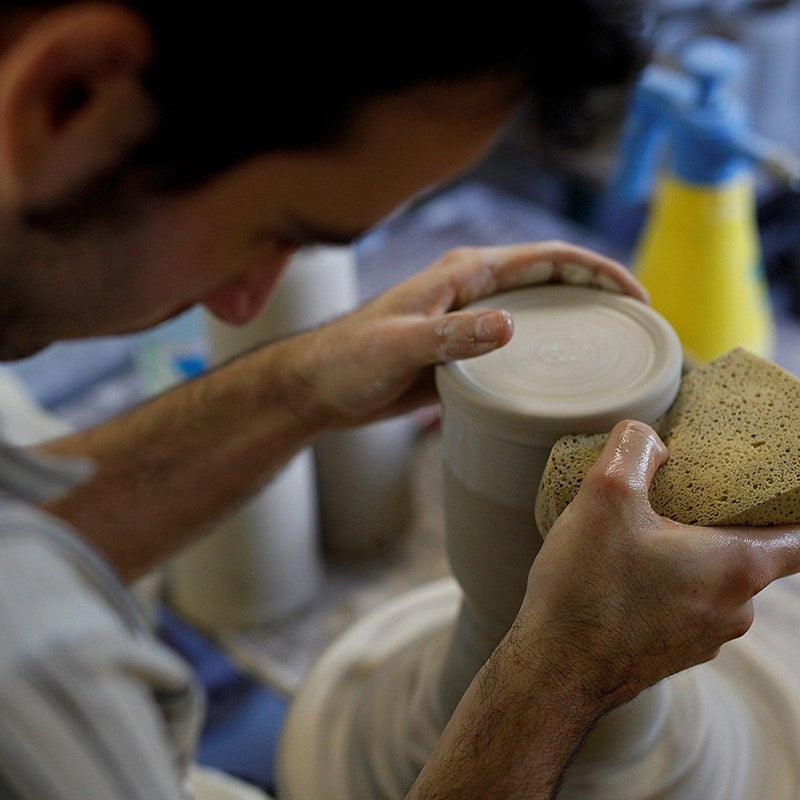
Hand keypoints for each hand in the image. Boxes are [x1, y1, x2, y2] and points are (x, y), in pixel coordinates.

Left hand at [291, 242, 646, 427]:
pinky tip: (564, 377)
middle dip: (599, 291)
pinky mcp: (464, 350)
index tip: (636, 296)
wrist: (321, 387)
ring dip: (577, 320)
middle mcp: (474, 290)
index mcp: (464, 274)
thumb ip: (449, 335)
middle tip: (641, 325)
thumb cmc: (349, 361)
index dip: (597, 269)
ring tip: (617, 349)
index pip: (547, 258)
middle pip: (553, 279)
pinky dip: (547, 351)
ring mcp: (471, 320)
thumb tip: (509, 324)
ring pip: (538, 310)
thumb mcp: (397, 347)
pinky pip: (517, 344)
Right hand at [515, 420, 799, 713]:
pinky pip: (683, 605)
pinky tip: (619, 574)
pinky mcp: (671, 652)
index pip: (799, 536)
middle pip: (748, 553)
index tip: (773, 489)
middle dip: (717, 521)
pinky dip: (663, 583)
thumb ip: (635, 450)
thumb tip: (647, 438)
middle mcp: (733, 608)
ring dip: (684, 554)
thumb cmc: (588, 591)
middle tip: (675, 495)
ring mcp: (704, 637)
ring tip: (635, 534)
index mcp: (735, 566)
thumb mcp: (605, 495)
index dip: (792, 506)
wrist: (554, 670)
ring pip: (711, 580)